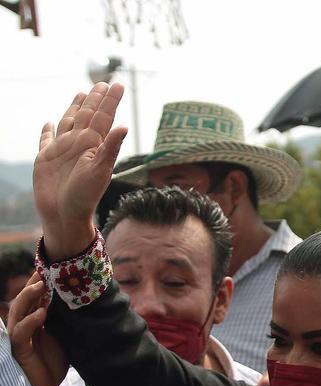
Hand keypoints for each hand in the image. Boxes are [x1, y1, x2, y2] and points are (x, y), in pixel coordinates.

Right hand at [6, 273, 67, 385]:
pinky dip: (30, 322)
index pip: (35, 298)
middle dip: (34, 284)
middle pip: (24, 300)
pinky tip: (42, 314)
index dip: (41, 283)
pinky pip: (21, 333)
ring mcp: (19, 337)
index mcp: (34, 321)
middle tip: (45, 270)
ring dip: (28, 297)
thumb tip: (84, 304)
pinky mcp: (19, 350)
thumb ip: (67, 322)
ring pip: (18, 312)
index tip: (52, 268)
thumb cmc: (52, 364)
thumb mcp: (64, 338)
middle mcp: (23, 326)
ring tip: (41, 285)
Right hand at [34, 83, 126, 259]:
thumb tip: (123, 126)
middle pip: (87, 115)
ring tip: (82, 94)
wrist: (64, 215)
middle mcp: (78, 144)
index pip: (103, 117)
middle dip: (95, 99)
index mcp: (92, 144)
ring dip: (75, 108)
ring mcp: (61, 150)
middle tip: (103, 83)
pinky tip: (48, 123)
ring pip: (68, 122)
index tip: (118, 84)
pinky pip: (45, 140)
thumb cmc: (85, 196)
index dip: (110, 101)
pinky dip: (46, 131)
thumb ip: (110, 148)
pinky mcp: (45, 158)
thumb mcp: (100, 171)